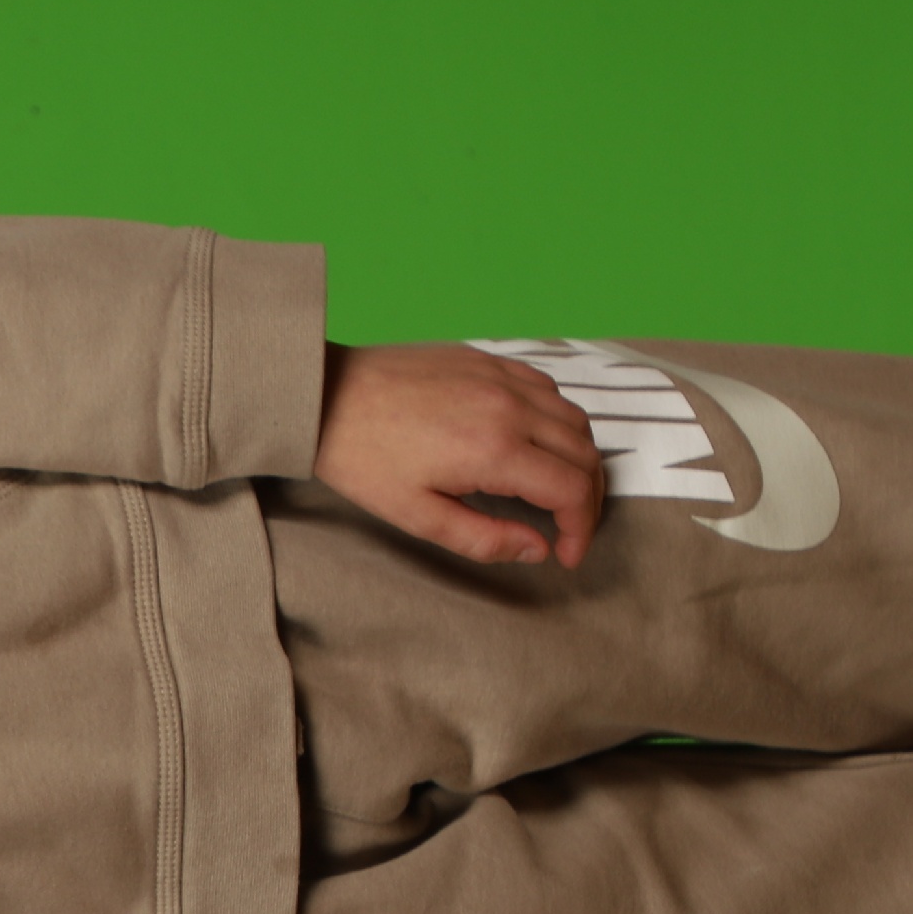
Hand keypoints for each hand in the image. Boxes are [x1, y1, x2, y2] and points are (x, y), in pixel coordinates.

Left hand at [311, 344, 605, 566]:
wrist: (324, 396)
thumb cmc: (361, 455)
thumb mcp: (417, 515)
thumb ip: (484, 538)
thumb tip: (536, 549)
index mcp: (494, 449)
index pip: (573, 491)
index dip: (581, 528)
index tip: (566, 552)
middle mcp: (509, 407)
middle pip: (586, 454)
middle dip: (588, 499)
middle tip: (569, 527)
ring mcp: (500, 378)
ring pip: (574, 418)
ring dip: (579, 458)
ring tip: (557, 490)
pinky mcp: (487, 361)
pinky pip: (547, 388)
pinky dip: (558, 419)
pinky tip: (537, 442)